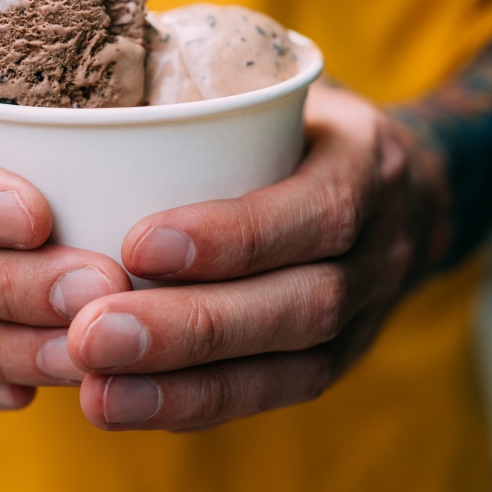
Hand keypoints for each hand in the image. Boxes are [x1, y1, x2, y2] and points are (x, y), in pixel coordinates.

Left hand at [64, 81, 447, 429]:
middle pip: (299, 305)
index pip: (314, 211)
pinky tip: (121, 405)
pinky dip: (195, 406)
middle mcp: (380, 250)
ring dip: (184, 386)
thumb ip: (211, 92)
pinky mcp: (333, 361)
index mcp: (367, 166)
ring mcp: (366, 316)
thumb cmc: (306, 127)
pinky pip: (271, 395)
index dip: (232, 236)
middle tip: (91, 334)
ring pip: (286, 367)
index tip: (136, 245)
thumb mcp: (283, 87)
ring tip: (96, 392)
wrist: (405, 192)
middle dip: (191, 328)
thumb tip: (86, 85)